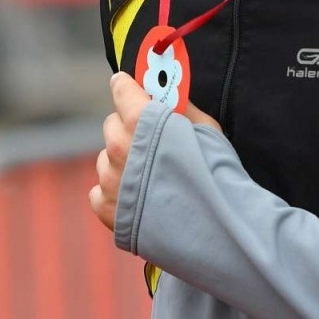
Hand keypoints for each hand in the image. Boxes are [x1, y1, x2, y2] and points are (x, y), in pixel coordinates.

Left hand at [89, 72, 219, 232]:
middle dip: (129, 128)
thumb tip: (169, 95)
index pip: (122, 90)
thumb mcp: (208, 131)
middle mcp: (119, 147)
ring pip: (104, 159)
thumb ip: (181, 109)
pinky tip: (139, 199)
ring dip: (122, 163)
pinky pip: (99, 191)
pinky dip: (114, 194)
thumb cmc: (219, 177)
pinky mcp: (106, 208)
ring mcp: (110, 179)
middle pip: (112, 125)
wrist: (219, 232)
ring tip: (151, 179)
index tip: (128, 87)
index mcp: (141, 121)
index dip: (128, 88)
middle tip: (151, 142)